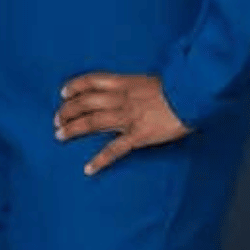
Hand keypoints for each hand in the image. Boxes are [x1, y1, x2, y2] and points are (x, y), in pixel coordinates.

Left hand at [55, 72, 190, 174]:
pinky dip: (100, 160)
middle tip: (56, 120)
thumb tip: (128, 90)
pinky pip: (115, 149)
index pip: (91, 81)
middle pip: (85, 103)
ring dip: (73, 129)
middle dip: (67, 111)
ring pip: (93, 123)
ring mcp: (128, 117)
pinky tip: (88, 168)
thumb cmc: (178, 87)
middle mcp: (121, 99)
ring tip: (60, 136)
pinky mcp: (138, 136)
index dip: (74, 86)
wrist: (192, 95)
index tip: (63, 93)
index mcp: (124, 83)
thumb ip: (134, 87)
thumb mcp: (150, 80)